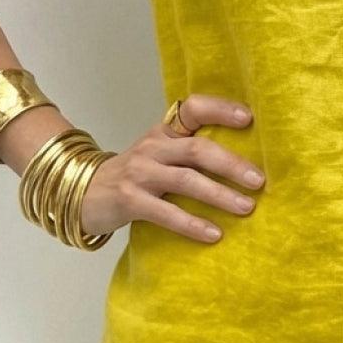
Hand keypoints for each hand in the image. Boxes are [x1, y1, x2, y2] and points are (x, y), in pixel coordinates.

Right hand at [79, 92, 262, 242]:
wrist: (83, 192)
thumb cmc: (135, 175)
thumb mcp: (159, 154)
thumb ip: (188, 151)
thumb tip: (243, 162)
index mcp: (164, 131)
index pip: (193, 109)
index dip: (221, 109)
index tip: (250, 118)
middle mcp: (153, 146)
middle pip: (198, 149)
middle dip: (232, 164)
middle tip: (259, 180)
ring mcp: (140, 172)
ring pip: (187, 180)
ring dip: (220, 194)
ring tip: (247, 207)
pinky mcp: (130, 200)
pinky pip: (166, 212)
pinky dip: (192, 223)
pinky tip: (214, 233)